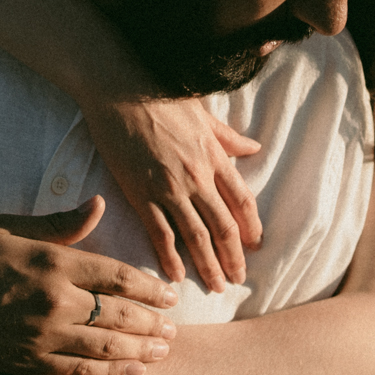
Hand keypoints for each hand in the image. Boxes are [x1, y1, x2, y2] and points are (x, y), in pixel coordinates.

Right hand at [0, 197, 178, 374]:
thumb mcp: (9, 228)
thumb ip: (60, 223)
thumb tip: (99, 204)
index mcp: (52, 262)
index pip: (117, 276)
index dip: (150, 287)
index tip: (169, 294)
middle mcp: (52, 301)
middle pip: (120, 315)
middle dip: (152, 323)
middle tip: (173, 328)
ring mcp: (40, 336)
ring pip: (105, 349)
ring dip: (139, 352)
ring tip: (160, 352)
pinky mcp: (26, 362)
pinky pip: (78, 373)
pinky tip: (129, 374)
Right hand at [80, 96, 262, 292]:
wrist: (118, 88)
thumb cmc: (159, 93)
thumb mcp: (203, 114)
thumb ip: (227, 136)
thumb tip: (254, 146)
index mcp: (214, 156)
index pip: (242, 200)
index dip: (252, 227)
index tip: (256, 246)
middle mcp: (197, 176)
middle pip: (224, 226)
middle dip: (233, 257)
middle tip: (238, 279)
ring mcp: (169, 188)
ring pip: (197, 236)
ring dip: (208, 265)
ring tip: (215, 286)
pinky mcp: (141, 194)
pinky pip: (160, 233)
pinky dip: (169, 257)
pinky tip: (175, 275)